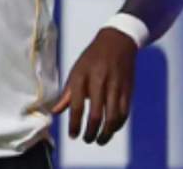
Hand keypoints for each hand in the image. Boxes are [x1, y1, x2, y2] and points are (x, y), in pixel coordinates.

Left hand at [52, 28, 136, 144]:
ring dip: (106, 133)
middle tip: (87, 139)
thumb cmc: (92, 58)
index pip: (77, 106)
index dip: (74, 124)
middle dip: (91, 132)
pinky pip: (124, 113)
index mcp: (82, 77)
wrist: (117, 42)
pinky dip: (118, 124)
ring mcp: (115, 86)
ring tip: (99, 140)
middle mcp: (99, 81)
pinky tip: (111, 129)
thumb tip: (55, 112)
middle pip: (96, 115)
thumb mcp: (76, 70)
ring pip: (112, 117)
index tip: (73, 136)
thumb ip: (67, 93)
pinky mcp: (128, 90)